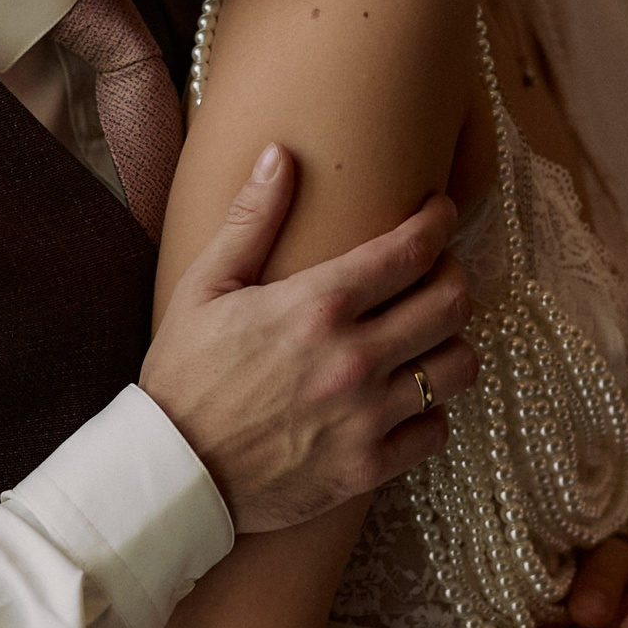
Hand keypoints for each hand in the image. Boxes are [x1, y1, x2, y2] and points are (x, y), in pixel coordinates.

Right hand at [141, 147, 476, 536]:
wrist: (170, 473)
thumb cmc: (182, 374)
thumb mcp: (204, 287)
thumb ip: (250, 219)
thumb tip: (281, 154)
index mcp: (316, 306)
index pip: (412, 250)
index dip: (438, 222)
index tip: (440, 213)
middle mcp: (352, 358)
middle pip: (452, 303)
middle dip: (454, 277)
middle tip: (438, 273)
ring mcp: (365, 417)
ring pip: (458, 367)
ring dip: (450, 344)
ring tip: (428, 337)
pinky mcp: (366, 467)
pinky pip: (435, 430)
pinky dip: (431, 411)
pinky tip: (407, 399)